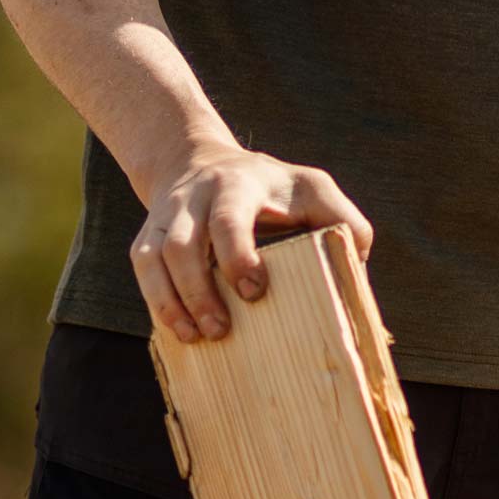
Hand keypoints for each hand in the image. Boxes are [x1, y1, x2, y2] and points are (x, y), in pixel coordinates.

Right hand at [131, 145, 372, 345]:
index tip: (254, 291)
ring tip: (195, 337)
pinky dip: (156, 299)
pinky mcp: (148, 234)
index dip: (237, 256)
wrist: (198, 161)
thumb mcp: (314, 190)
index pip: (229, 218)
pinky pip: (142, 267)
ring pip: (154, 257)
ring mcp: (168, 214)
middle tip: (221, 329)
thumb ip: (345, 221)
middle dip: (199, 290)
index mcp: (240, 185)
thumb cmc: (273, 188)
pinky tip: (177, 328)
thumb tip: (356, 269)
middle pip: (184, 243)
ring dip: (172, 301)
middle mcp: (196, 197)